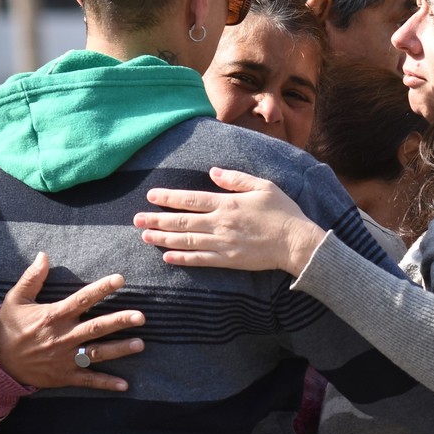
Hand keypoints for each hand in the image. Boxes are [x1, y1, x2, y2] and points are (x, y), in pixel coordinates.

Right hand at [0, 252, 144, 390]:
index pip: (82, 299)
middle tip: (141, 316)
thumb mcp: (16, 300)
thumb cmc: (8, 327)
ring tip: (140, 344)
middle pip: (96, 327)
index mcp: (53, 316)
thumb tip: (44, 255)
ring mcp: (64, 358)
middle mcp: (62, 336)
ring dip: (119, 350)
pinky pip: (88, 380)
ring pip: (96, 353)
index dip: (101, 289)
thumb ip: (32, 278)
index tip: (120, 279)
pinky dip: (106, 383)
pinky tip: (125, 385)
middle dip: (119, 321)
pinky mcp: (64, 376)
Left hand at [135, 167, 325, 273]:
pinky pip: (200, 260)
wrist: (297, 242)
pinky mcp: (229, 260)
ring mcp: (223, 244)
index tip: (151, 196)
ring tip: (145, 236)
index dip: (168, 198)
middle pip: (182, 222)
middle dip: (157, 220)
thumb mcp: (263, 186)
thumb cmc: (283, 212)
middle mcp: (221, 223)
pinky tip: (167, 256)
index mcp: (227, 204)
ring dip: (163, 238)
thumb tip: (213, 172)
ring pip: (186, 241)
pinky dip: (182, 258)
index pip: (190, 199)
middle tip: (136, 219)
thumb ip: (236, 179)